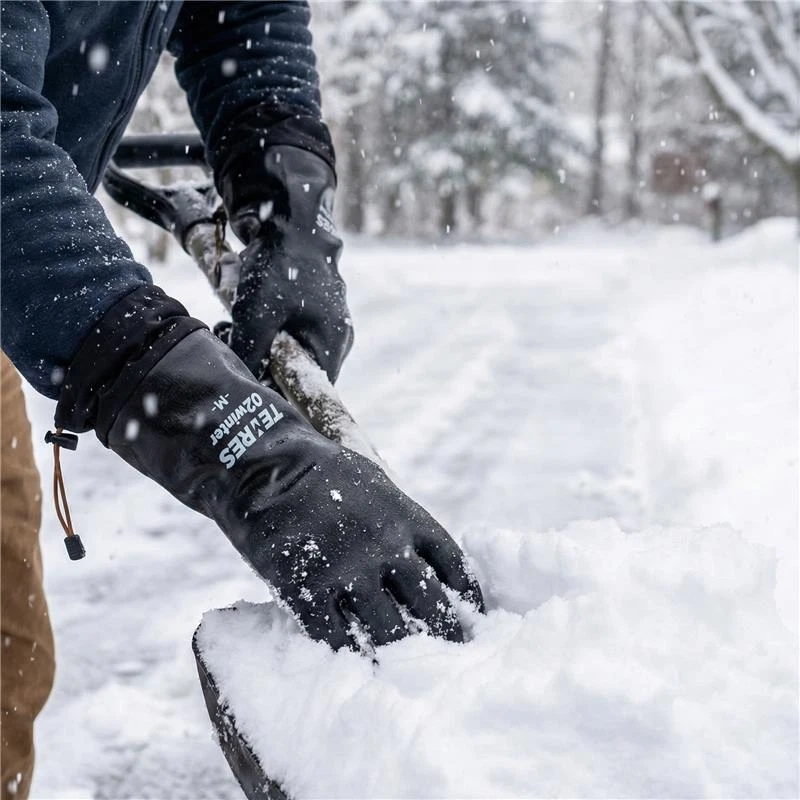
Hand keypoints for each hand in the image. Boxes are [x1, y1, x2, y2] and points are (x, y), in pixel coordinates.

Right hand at [105, 328, 483, 649]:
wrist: (263, 464)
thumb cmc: (323, 474)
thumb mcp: (376, 486)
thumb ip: (403, 522)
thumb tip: (428, 561)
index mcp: (407, 517)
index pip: (455, 568)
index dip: (468, 600)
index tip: (473, 620)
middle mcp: (385, 546)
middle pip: (430, 607)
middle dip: (445, 636)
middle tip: (451, 658)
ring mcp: (346, 570)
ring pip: (388, 630)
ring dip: (400, 652)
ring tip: (409, 670)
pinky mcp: (305, 589)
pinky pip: (337, 637)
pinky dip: (350, 653)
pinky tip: (358, 661)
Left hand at [226, 146, 352, 383]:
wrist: (287, 215)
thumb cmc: (279, 266)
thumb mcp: (257, 317)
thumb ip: (251, 355)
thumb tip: (242, 385)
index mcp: (334, 343)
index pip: (311, 390)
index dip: (280, 393)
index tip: (250, 383)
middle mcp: (336, 335)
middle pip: (298, 371)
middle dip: (262, 364)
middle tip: (233, 349)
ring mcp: (324, 319)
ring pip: (288, 349)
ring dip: (257, 343)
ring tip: (231, 326)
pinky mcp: (310, 305)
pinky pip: (285, 329)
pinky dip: (262, 326)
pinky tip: (241, 310)